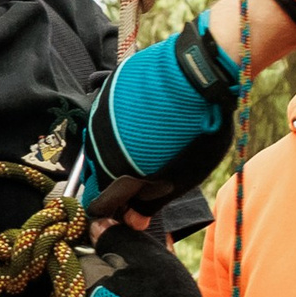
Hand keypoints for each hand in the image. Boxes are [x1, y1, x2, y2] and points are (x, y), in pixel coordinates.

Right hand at [82, 20, 239, 213]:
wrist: (196, 74)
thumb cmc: (196, 133)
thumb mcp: (182, 178)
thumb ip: (152, 204)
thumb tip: (132, 221)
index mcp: (117, 175)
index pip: (98, 203)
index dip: (112, 209)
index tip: (127, 207)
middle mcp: (99, 149)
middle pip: (99, 175)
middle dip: (116, 179)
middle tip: (145, 173)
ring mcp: (99, 119)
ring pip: (100, 146)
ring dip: (117, 150)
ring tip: (147, 143)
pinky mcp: (104, 93)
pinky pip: (104, 117)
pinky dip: (117, 124)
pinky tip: (141, 118)